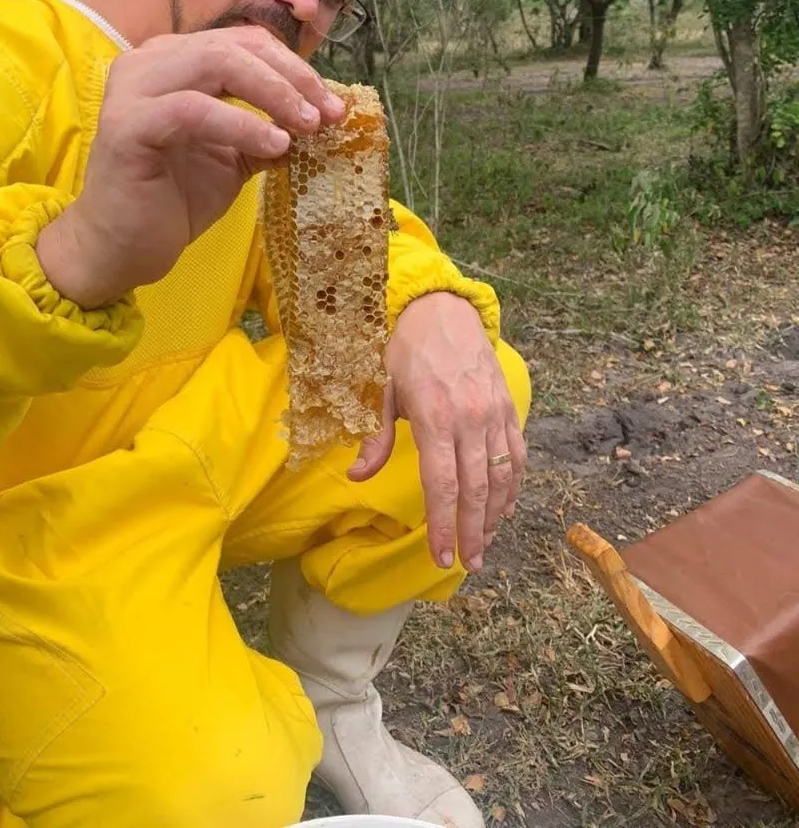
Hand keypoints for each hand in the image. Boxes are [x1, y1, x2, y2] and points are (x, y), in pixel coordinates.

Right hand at [36, 25, 343, 306]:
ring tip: (306, 127)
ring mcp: (133, 89)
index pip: (245, 43)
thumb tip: (323, 115)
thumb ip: (268, 127)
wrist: (121, 249)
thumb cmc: (174, 199)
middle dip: (292, 77)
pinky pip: (194, 110)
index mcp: (174, 60)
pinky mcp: (125, 124)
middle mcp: (149, 62)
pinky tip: (274, 146)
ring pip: (217, 63)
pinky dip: (241, 124)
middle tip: (328, 115)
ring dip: (272, 92)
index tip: (335, 106)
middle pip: (236, 46)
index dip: (295, 69)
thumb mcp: (235, 157)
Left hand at [348, 291, 524, 572]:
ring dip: (495, 516)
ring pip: (500, 477)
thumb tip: (355, 476)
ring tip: (486, 545)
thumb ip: (376, 437)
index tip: (442, 557)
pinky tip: (506, 508)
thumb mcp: (383, 389)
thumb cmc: (406, 350)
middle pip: (475, 490)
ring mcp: (494, 413)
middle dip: (472, 532)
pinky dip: (513, 486)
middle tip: (469, 564)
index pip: (441, 484)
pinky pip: (516, 455)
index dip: (443, 525)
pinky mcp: (508, 407)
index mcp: (434, 418)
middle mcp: (469, 419)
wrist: (442, 309)